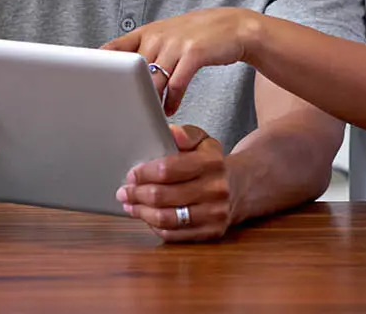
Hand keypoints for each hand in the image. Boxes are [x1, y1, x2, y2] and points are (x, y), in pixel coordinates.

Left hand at [104, 8, 262, 113]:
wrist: (234, 27)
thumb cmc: (197, 35)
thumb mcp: (167, 36)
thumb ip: (146, 51)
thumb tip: (122, 77)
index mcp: (147, 32)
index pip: (114, 49)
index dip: (100, 69)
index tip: (90, 88)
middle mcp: (158, 36)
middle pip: (132, 73)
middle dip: (128, 96)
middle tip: (124, 116)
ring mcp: (176, 43)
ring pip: (153, 82)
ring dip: (151, 103)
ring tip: (149, 118)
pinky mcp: (194, 53)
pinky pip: (177, 84)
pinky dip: (172, 100)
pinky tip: (171, 109)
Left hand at [116, 125, 232, 241]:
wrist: (241, 186)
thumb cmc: (213, 163)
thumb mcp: (204, 141)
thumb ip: (186, 134)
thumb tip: (171, 132)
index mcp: (211, 163)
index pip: (168, 169)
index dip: (145, 173)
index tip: (131, 174)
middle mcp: (215, 189)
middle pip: (163, 196)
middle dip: (137, 194)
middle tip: (124, 192)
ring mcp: (214, 214)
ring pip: (167, 218)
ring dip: (142, 212)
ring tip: (130, 206)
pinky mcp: (211, 233)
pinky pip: (175, 234)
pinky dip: (155, 226)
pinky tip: (147, 217)